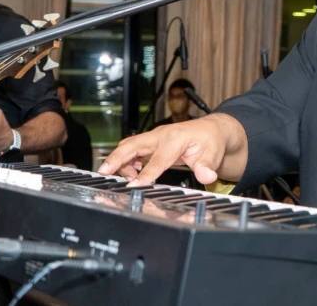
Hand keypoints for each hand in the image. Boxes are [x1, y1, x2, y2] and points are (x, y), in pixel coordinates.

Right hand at [98, 115, 240, 186]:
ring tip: (128, 180)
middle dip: (116, 158)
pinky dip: (127, 161)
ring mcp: (154, 138)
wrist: (211, 130)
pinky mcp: (151, 142)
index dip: (145, 174)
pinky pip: (133, 150)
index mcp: (176, 138)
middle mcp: (161, 135)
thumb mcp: (214, 154)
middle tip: (103, 172)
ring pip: (129, 147)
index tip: (134, 186)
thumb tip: (207, 176)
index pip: (158, 159)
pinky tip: (133, 174)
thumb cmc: (210, 141)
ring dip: (122, 162)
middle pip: (132, 145)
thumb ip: (208, 166)